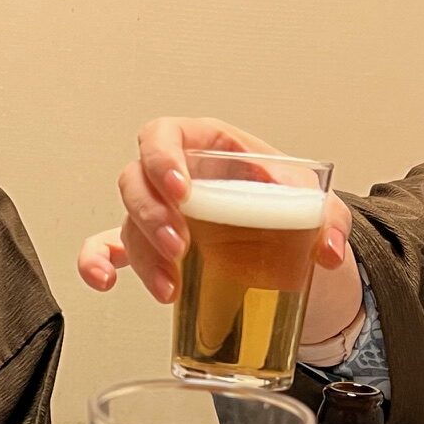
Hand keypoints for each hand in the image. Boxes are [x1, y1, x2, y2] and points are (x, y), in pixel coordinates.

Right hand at [76, 117, 351, 302]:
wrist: (289, 247)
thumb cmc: (290, 207)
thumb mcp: (317, 205)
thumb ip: (328, 221)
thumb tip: (327, 249)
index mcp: (210, 147)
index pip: (167, 135)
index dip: (163, 157)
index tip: (180, 189)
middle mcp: (176, 176)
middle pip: (136, 180)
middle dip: (151, 215)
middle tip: (179, 246)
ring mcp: (159, 212)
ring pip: (126, 222)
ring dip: (142, 255)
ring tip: (170, 288)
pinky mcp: (151, 247)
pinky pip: (107, 249)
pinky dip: (96, 262)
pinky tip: (104, 282)